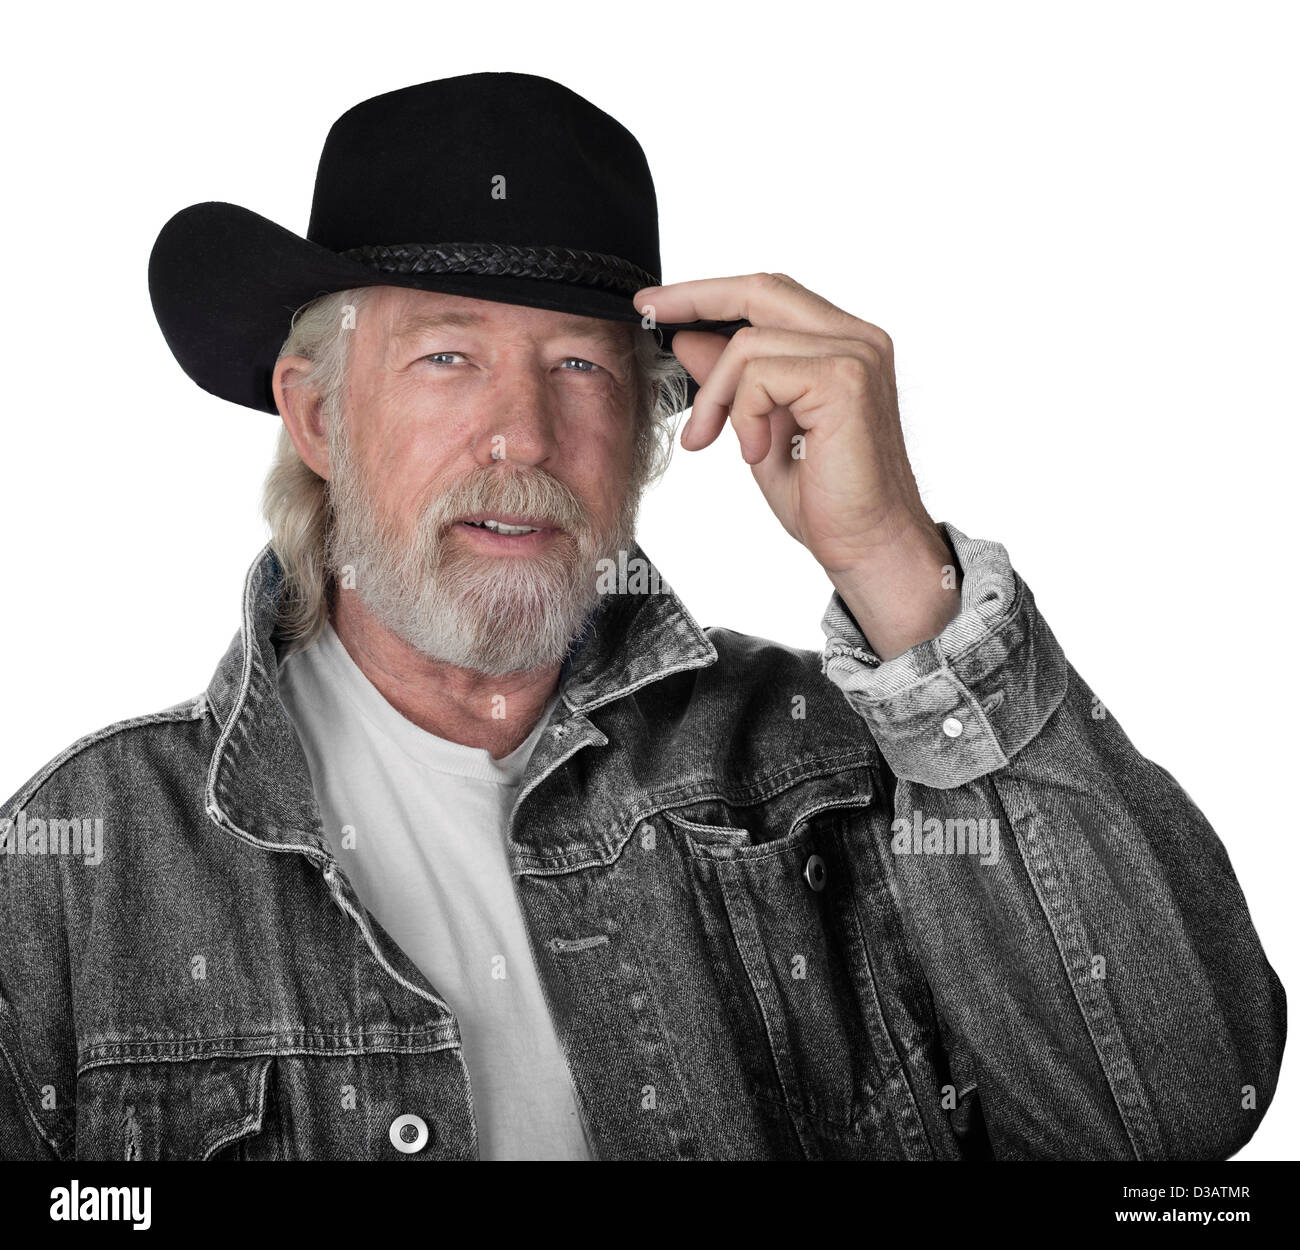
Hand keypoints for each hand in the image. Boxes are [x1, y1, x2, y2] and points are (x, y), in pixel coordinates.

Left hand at [632, 272, 961, 659]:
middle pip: (761, 290)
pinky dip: (741, 414)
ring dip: (714, 395)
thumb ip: (732, 382)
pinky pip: (760, 374)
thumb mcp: (759, 429)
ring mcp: (856, 355)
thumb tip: (690, 339)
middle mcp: (857, 339)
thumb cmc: (826, 501)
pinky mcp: (844, 380)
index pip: (769, 294)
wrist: (868, 547)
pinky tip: (754, 453)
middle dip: (695, 299)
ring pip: (749, 341)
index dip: (709, 293)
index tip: (658, 304)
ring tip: (709, 439)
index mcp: (843, 345)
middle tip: (649, 315)